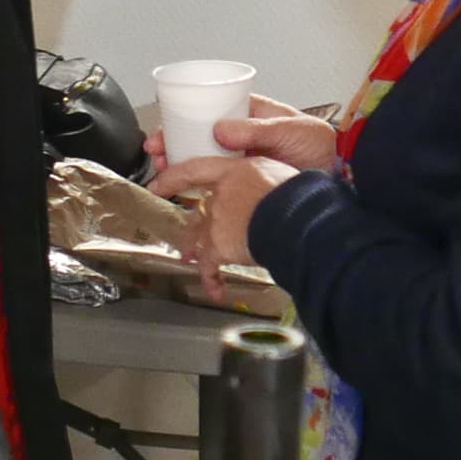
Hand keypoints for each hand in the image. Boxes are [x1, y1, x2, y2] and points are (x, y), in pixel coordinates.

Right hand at [142, 93, 340, 179]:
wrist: (344, 175)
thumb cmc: (323, 145)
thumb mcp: (290, 129)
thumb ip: (256, 130)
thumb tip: (220, 130)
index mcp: (251, 114)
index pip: (208, 111)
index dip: (181, 120)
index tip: (162, 132)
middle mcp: (243, 137)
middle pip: (199, 137)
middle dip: (173, 145)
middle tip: (155, 156)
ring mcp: (245, 160)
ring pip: (206, 161)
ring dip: (182, 167)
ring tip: (164, 175)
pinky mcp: (250, 182)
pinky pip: (221, 183)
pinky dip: (202, 187)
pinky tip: (188, 194)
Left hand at [151, 152, 299, 280]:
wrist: (297, 218)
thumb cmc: (301, 196)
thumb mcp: (282, 173)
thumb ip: (267, 182)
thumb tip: (277, 191)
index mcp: (236, 171)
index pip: (196, 169)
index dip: (173, 177)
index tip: (159, 184)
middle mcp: (221, 194)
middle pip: (200, 211)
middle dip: (194, 227)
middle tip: (190, 238)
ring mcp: (217, 220)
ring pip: (200, 238)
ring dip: (197, 252)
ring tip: (195, 262)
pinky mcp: (218, 246)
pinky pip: (209, 266)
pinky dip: (212, 279)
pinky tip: (216, 290)